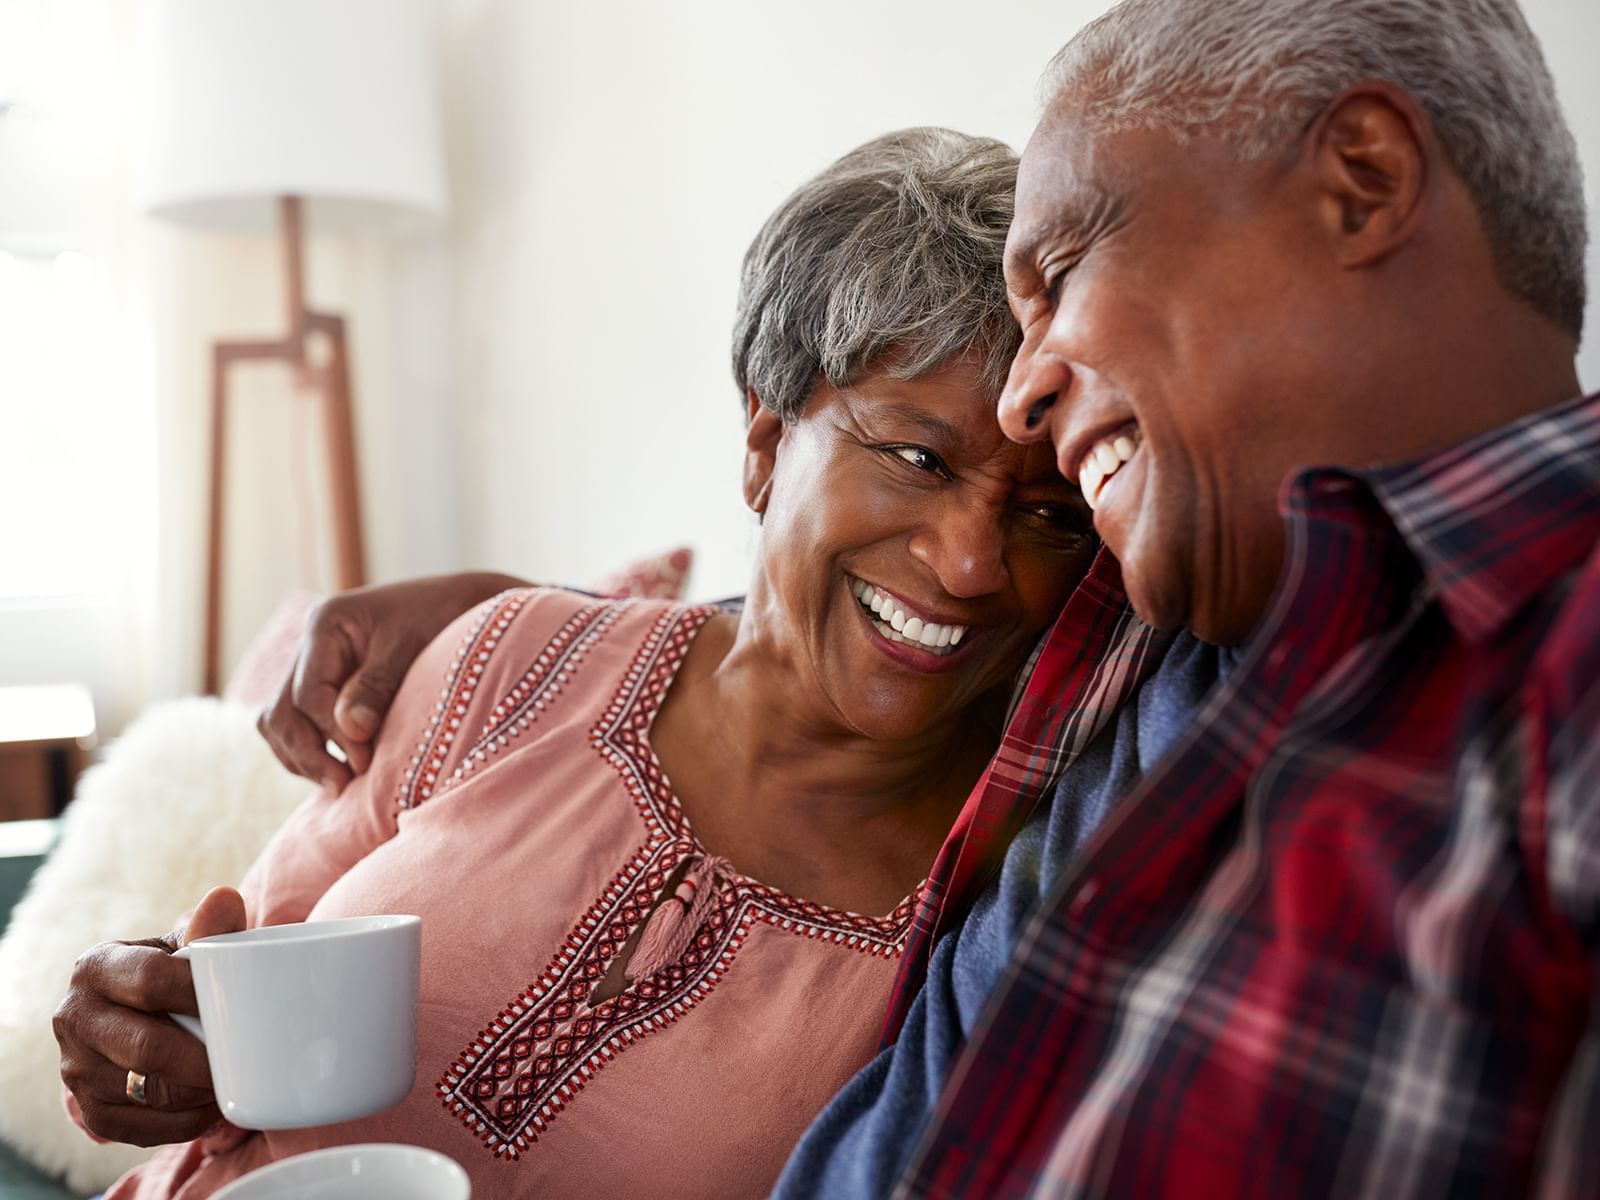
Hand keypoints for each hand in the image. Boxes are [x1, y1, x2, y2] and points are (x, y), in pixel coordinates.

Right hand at [54, 887, 246, 1146]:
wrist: (139, 1014)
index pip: (151, 980)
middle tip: (244, 1058)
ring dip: (198, 1093)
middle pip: (146, 1047)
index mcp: (96, 967)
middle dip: (203, 1059)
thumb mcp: (187, 944)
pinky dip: (184, 1122)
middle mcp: (73, 1017)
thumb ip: (209, 927)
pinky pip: (140, 1128)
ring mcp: (74, 1068)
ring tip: (234, 1080)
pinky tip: (211, 1105)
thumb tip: (224, 900)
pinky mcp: (87, 1110)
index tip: (240, 1005)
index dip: (199, 995)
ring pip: (144, 1092)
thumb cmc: (173, 972)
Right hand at [259, 572, 527, 787]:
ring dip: (302, 757)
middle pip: (281, 712)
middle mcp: (309, 645)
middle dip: (307, 753)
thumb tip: (351, 731)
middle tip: (343, 785)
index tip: (365, 762)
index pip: (309, 694)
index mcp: (325, 623)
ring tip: (340, 784)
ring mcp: (312, 667)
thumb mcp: (412, 648)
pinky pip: (297, 725)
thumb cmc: (442, 618)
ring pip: (279, 723)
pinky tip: (340, 771)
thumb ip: (377, 686)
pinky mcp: (323, 687)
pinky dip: (310, 751)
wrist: (462, 606)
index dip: (332, 734)